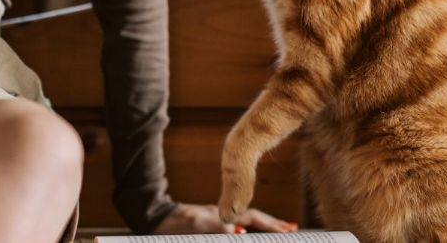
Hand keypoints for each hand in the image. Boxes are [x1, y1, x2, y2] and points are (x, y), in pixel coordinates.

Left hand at [153, 203, 298, 234]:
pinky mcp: (209, 230)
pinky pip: (233, 229)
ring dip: (261, 228)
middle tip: (291, 230)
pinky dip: (245, 231)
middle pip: (254, 220)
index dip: (273, 225)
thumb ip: (222, 230)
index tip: (290, 229)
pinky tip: (246, 233)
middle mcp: (224, 217)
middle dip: (273, 225)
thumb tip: (240, 233)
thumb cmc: (174, 226)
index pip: (255, 219)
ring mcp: (217, 223)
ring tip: (278, 231)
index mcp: (225, 214)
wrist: (155, 222)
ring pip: (244, 224)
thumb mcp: (200, 226)